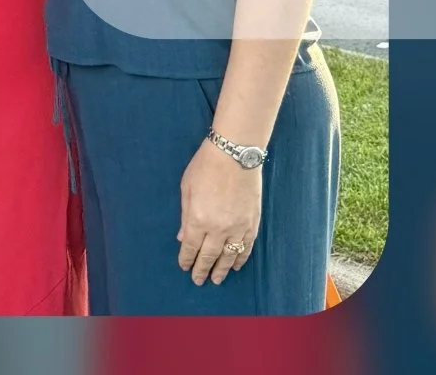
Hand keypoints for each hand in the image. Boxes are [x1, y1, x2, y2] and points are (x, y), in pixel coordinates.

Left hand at [178, 140, 261, 286]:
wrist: (235, 153)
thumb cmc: (206, 167)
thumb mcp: (187, 189)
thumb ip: (185, 217)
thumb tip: (183, 238)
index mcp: (199, 220)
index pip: (191, 247)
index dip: (187, 259)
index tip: (184, 267)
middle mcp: (219, 228)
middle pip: (209, 256)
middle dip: (202, 269)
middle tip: (199, 280)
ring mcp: (238, 227)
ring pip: (229, 255)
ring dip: (222, 269)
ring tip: (217, 279)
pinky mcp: (252, 222)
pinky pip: (246, 247)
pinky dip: (241, 258)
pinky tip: (236, 265)